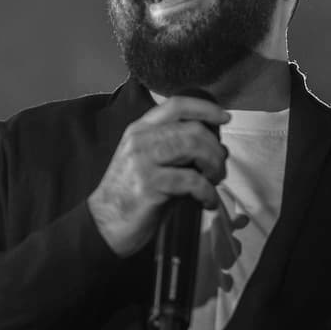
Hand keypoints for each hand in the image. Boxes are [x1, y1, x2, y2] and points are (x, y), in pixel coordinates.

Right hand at [87, 95, 229, 256]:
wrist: (106, 223)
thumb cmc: (133, 195)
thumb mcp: (150, 162)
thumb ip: (178, 150)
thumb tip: (218, 149)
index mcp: (140, 130)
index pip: (177, 106)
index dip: (205, 108)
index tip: (225, 117)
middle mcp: (140, 140)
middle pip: (192, 129)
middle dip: (215, 150)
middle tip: (219, 169)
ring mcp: (143, 161)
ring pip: (193, 148)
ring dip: (214, 166)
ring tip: (214, 182)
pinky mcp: (149, 185)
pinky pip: (192, 181)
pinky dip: (208, 193)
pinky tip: (207, 202)